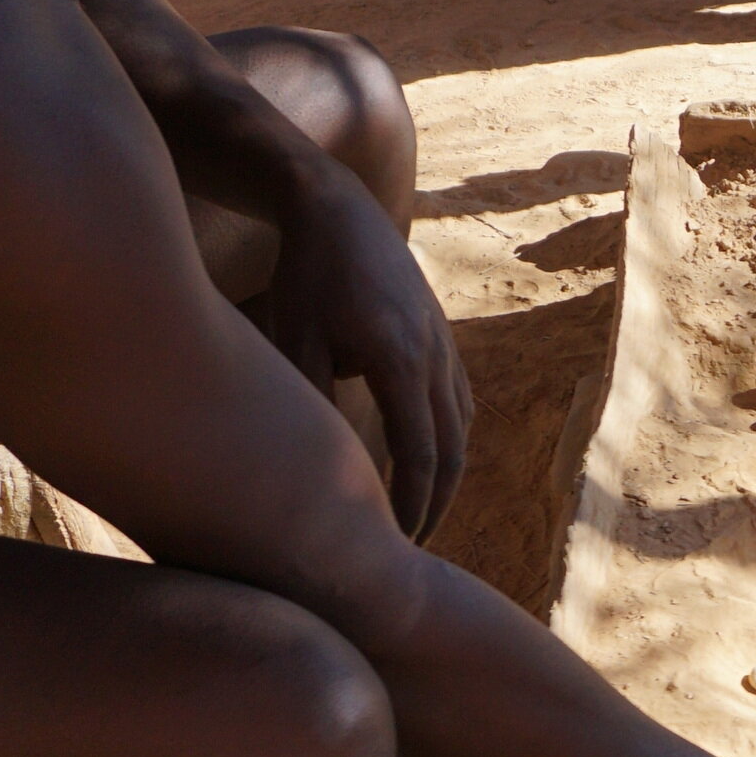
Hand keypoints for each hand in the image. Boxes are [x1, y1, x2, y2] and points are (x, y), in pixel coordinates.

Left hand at [253, 165, 473, 537]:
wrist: (337, 208)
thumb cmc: (305, 274)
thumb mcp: (294, 340)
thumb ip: (312, 403)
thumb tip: (319, 467)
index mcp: (401, 360)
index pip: (421, 456)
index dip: (412, 507)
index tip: (395, 545)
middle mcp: (435, 356)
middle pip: (452, 452)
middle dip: (435, 505)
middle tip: (410, 548)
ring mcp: (445, 343)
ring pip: (461, 428)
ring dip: (445, 475)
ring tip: (419, 511)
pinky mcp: (441, 334)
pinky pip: (458, 401)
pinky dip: (448, 439)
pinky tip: (427, 457)